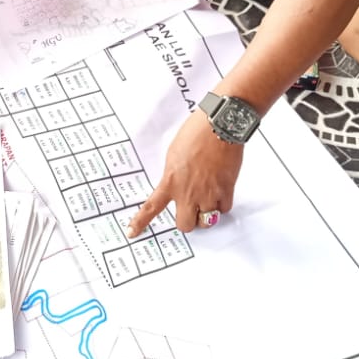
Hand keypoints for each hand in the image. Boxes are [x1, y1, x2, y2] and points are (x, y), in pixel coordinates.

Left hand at [126, 110, 243, 236]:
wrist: (219, 126)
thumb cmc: (196, 134)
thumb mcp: (174, 155)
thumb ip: (173, 175)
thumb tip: (178, 186)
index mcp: (171, 181)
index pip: (152, 207)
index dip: (141, 222)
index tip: (132, 232)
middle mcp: (188, 192)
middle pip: (185, 225)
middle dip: (188, 221)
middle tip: (191, 211)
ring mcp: (208, 194)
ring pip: (207, 221)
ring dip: (206, 214)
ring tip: (208, 199)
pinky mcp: (226, 190)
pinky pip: (223, 209)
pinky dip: (222, 204)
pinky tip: (220, 191)